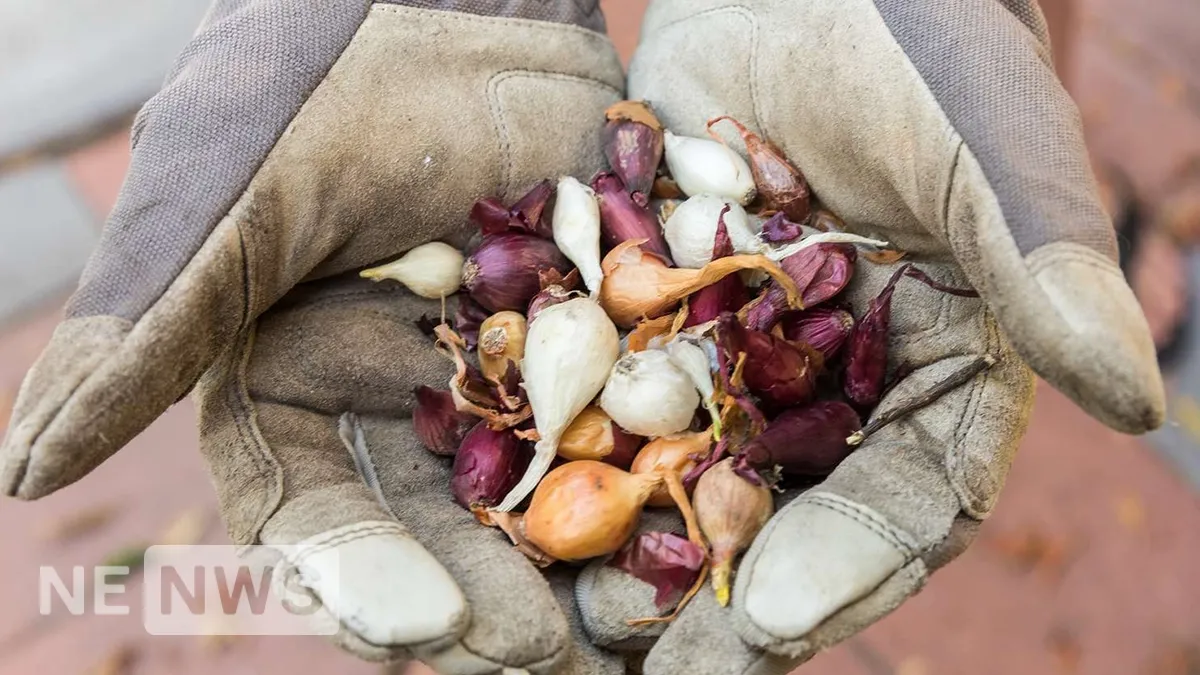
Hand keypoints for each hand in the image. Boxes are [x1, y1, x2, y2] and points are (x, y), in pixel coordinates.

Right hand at [1, 1, 627, 670]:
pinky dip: (656, 472)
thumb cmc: (323, 78)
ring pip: (538, 496)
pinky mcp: (594, 336)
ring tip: (627, 630)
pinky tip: (697, 523)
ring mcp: (503, 373)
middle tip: (541, 656)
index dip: (358, 576)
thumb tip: (18, 473)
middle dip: (485, 597)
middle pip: (436, 531)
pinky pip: (628, 419)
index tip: (420, 629)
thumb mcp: (236, 195)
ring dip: (577, 565)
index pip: (315, 512)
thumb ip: (148, 326)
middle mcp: (395, 399)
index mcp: (292, 384)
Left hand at [573, 0, 1166, 671]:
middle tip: (655, 668)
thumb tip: (1134, 399)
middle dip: (721, 599)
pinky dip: (557, 452)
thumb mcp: (980, 137)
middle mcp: (830, 388)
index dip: (851, 564)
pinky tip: (499, 506)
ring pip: (679, 480)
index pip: (907, 499)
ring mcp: (730, 358)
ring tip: (564, 624)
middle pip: (784, 517)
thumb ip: (1040, 256)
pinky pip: (598, 396)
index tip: (775, 620)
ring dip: (626, 555)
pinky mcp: (644, 315)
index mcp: (934, 374)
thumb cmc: (917, 35)